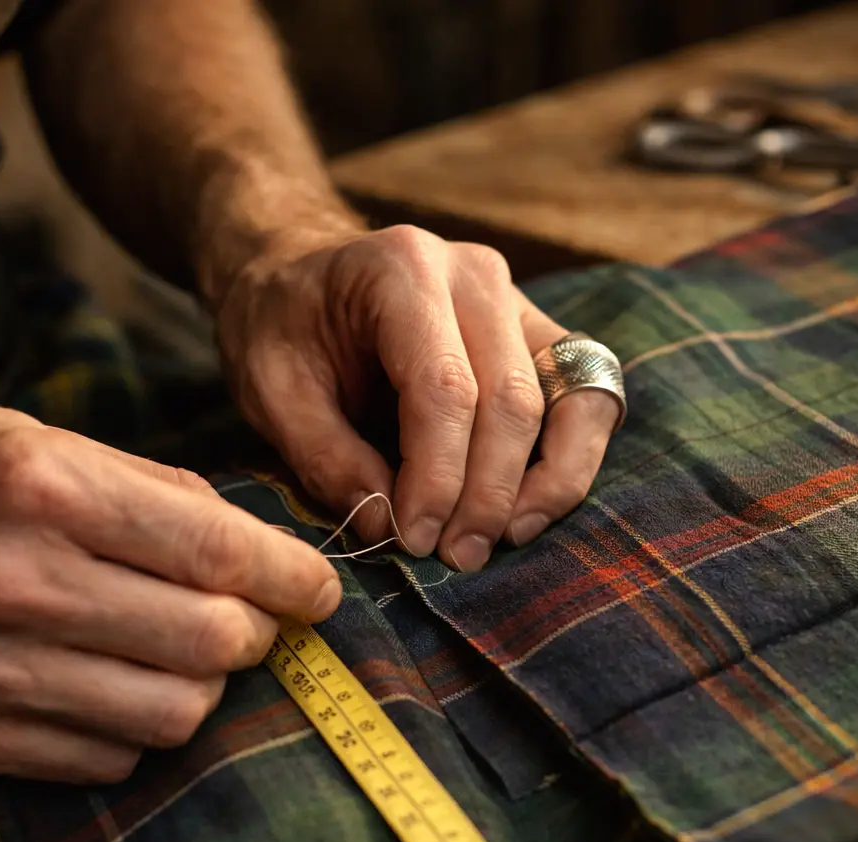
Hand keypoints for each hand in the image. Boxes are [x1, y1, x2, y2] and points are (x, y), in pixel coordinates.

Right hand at [0, 408, 340, 782]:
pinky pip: (109, 758)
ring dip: (204, 685)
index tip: (320, 589)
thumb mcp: (33, 438)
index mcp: (38, 488)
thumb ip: (152, 489)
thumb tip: (257, 544)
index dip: (291, 576)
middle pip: (208, 642)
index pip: (213, 548)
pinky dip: (138, 727)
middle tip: (253, 617)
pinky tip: (118, 683)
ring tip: (184, 649)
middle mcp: (12, 582)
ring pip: (172, 713)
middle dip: (257, 634)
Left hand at [217, 226, 619, 571]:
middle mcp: (476, 274)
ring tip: (499, 539)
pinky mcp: (540, 335)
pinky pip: (588, 398)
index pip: (445, 388)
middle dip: (486, 493)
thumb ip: (326, 458)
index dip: (438, 476)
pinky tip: (526, 511)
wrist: (300, 280)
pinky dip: (570, 462)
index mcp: (403, 269)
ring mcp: (519, 301)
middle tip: (454, 556)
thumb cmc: (281, 330)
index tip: (413, 539)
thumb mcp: (269, 391)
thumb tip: (389, 525)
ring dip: (546, 483)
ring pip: (570, 399)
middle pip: (512, 399)